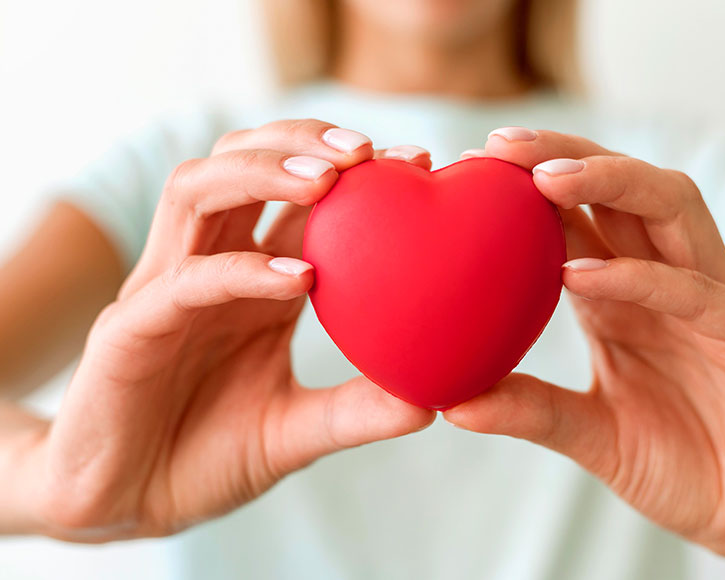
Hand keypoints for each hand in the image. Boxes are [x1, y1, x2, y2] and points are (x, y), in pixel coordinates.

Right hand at [25, 121, 434, 540]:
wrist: (129, 506)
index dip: (354, 173)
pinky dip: (243, 269)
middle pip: (241, 163)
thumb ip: (354, 412)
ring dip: (261, 173)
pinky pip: (184, 280)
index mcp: (252, 281)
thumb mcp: (295, 431)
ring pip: (196, 190)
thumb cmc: (206, 457)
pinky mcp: (130, 328)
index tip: (417, 162)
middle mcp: (209, 267)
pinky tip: (299, 278)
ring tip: (327, 181)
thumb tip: (430, 405)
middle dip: (301, 141)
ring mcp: (165, 290)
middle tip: (368, 149)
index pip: (298, 201)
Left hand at [447, 128, 724, 562]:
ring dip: (610, 182)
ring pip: (672, 209)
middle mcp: (670, 284)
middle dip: (566, 155)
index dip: (530, 184)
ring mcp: (718, 303)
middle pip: (625, 189)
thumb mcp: (592, 434)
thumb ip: (533, 410)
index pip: (582, 217)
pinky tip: (579, 273)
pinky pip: (698, 293)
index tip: (472, 164)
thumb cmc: (683, 467)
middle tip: (499, 146)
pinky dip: (638, 277)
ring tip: (543, 179)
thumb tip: (452, 402)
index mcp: (627, 296)